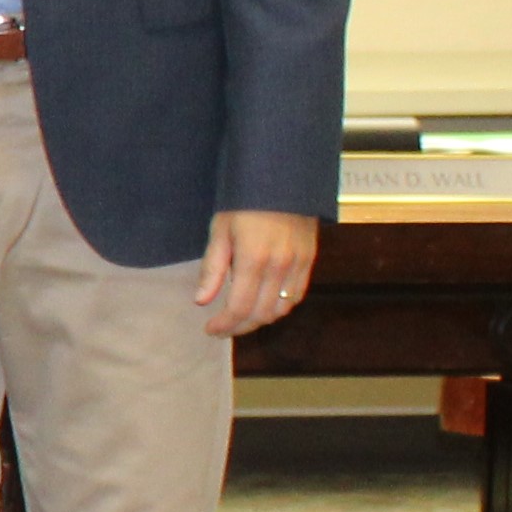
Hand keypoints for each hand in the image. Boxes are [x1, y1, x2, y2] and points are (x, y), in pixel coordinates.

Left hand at [196, 209, 319, 339]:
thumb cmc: (243, 203)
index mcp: (253, 260)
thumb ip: (212, 269)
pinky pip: (297, 295)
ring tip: (241, 319)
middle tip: (222, 328)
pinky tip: (265, 305)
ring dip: (260, 320)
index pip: (240, 307)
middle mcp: (279, 266)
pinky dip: (281, 307)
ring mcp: (298, 264)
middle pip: (261, 314)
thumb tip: (201, 302)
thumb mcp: (220, 231)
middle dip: (239, 327)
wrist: (283, 181)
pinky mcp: (310, 260)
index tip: (210, 330)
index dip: (224, 325)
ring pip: (282, 309)